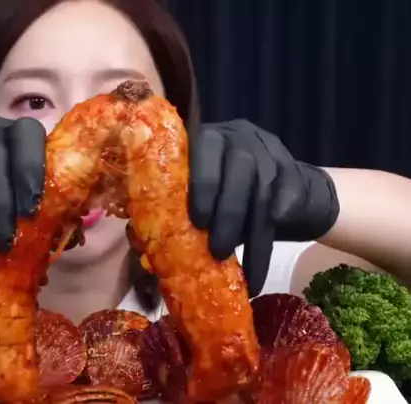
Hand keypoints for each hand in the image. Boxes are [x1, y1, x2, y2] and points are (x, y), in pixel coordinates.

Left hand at [188, 119, 339, 295]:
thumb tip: (147, 244)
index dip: (203, 185)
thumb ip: (176, 207)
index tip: (198, 223)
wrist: (281, 184)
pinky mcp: (294, 174)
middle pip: (240, 172)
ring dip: (252, 237)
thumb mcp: (199, 189)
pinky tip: (260, 267)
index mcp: (209, 137)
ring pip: (263, 194)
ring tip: (243, 274)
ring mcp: (271, 153)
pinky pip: (284, 207)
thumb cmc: (222, 192)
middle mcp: (241, 138)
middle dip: (228, 215)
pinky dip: (270, 239)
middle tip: (218, 251)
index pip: (205, 151)